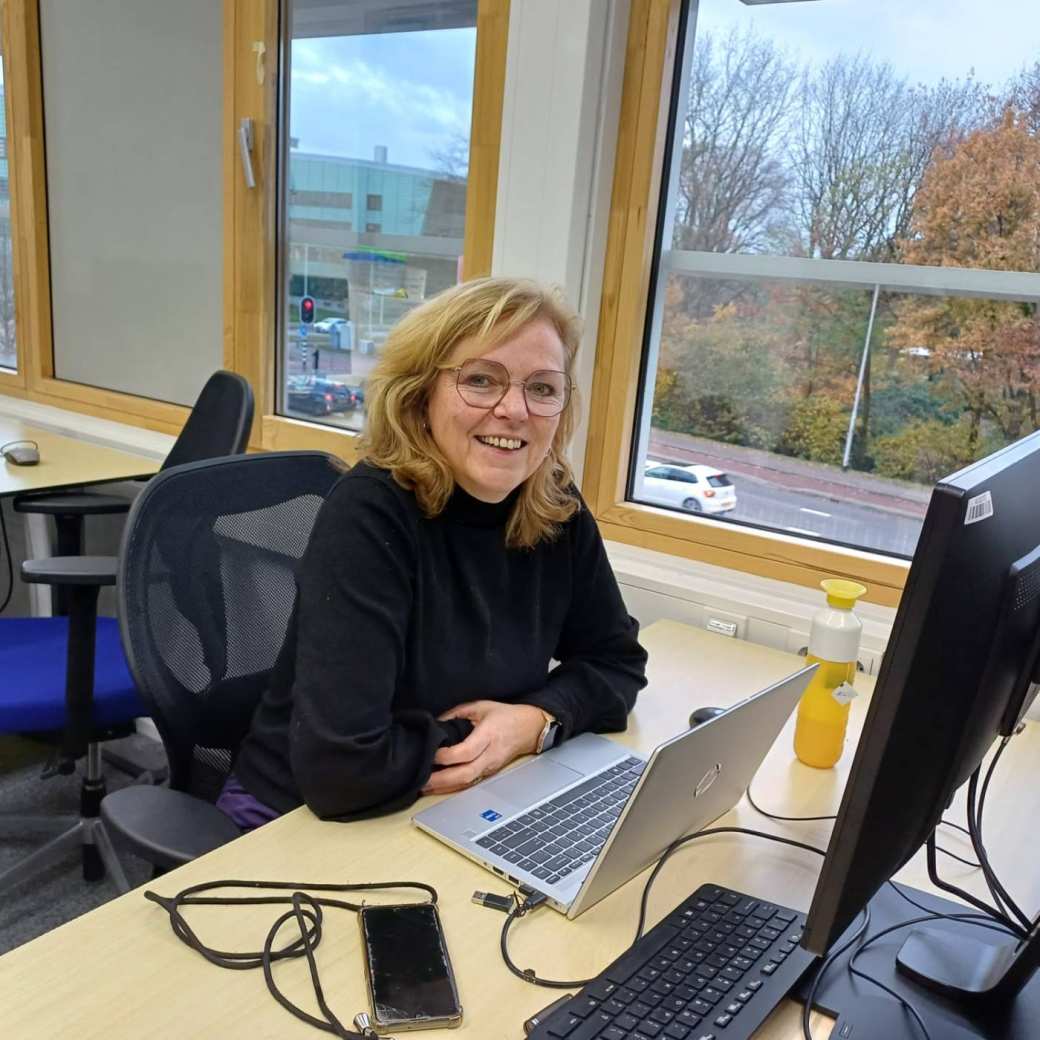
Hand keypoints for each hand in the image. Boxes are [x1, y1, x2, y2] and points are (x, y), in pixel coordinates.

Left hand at [421, 701, 546, 794]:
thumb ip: (456, 713)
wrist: (528, 728)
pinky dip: (452, 788)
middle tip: (422, 779)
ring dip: (444, 787)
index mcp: (488, 735)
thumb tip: (436, 723)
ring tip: (424, 786)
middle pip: (466, 773)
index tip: (432, 754)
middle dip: (442, 779)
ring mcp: (491, 767)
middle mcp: (490, 754)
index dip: (447, 756)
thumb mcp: (480, 706)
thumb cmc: (505, 716)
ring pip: (467, 782)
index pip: (467, 752)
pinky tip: (438, 788)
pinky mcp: (489, 773)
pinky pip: (469, 783)